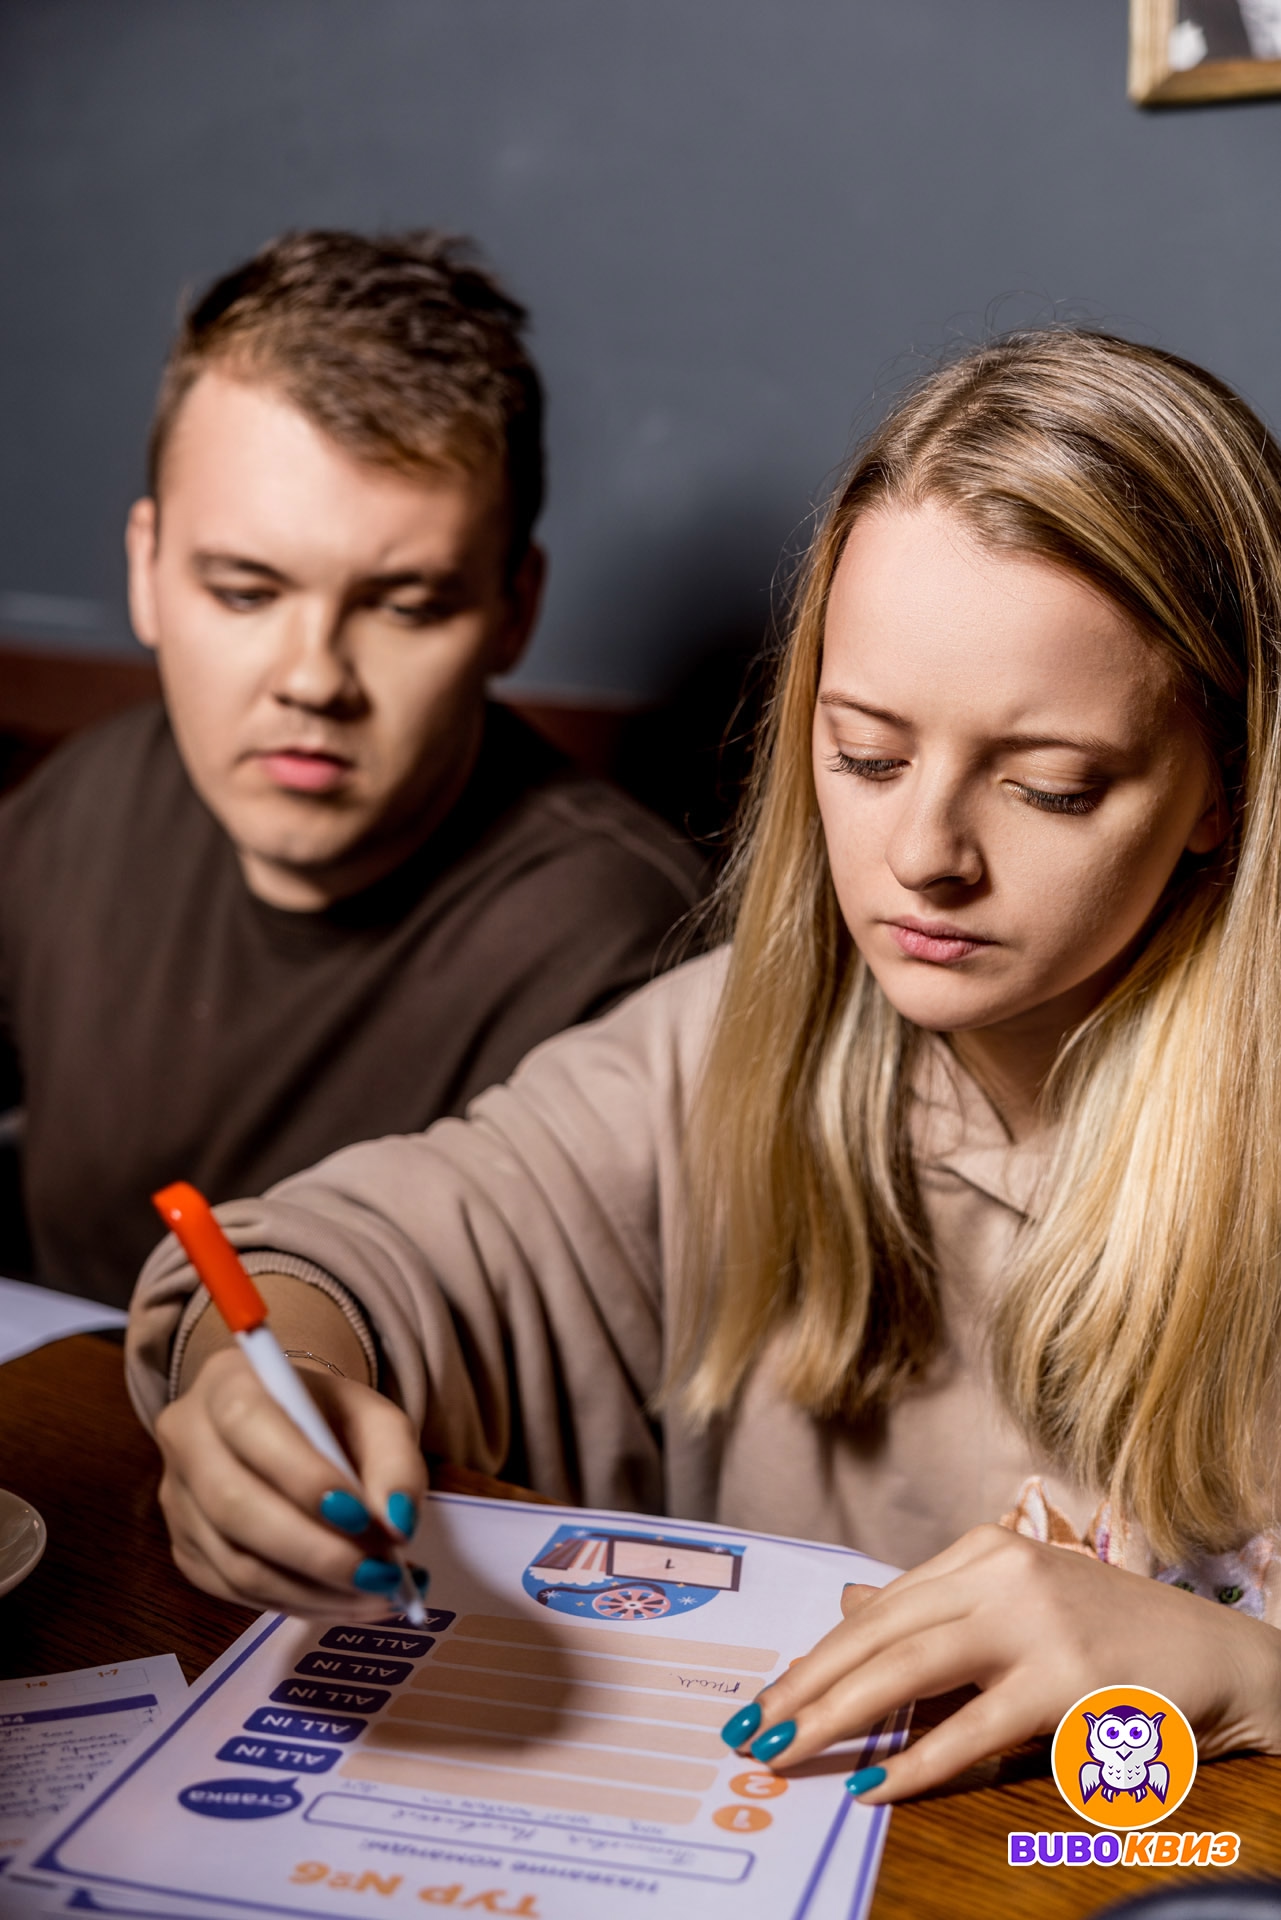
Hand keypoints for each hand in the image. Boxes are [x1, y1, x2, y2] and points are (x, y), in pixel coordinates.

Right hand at [155, 1346, 427, 1616]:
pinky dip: (299, 1605)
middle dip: (315, 1552)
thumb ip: (395, 1462)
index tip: (364, 1518)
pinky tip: (348, 1603)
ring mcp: (176, 1500)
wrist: (286, 1426)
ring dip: (315, 1592)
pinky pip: (235, 1593)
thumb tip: (397, 1527)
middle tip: (382, 1577)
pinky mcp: (185, 1550)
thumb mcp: (375, 1418)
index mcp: (226, 1381)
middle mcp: (186, 1438)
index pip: (248, 1424)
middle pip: (234, 1505)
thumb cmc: (329, 1417)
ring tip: (378, 1596)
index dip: (302, 1476)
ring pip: (235, 1564)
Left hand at [731, 1524, 1280, 1800]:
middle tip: (756, 1731)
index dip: (816, 1656)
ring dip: (840, 1717)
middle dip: (810, 1686)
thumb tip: (848, 1603)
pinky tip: (875, 1786)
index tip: (765, 1698)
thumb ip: (933, 1607)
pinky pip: (975, 1729)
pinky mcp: (1068, 1680)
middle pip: (883, 1634)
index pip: (880, 1608)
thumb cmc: (1108, 1635)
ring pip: (912, 1669)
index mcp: (982, 1550)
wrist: (1217, 1659)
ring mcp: (1036, 1622)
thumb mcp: (1014, 1603)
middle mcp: (1002, 1571)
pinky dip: (918, 1762)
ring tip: (790, 1752)